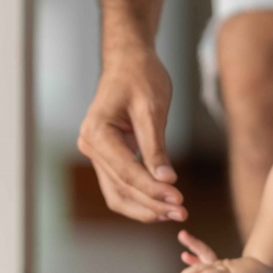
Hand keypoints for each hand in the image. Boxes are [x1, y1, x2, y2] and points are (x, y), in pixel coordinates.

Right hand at [76, 38, 186, 222]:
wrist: (129, 59)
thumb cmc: (140, 75)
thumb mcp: (152, 108)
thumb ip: (156, 147)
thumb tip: (166, 181)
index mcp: (97, 132)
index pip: (126, 171)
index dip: (153, 190)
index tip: (179, 201)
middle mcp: (90, 145)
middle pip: (121, 188)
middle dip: (152, 203)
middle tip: (182, 213)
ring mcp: (96, 152)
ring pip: (118, 193)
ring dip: (146, 207)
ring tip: (175, 213)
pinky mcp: (107, 155)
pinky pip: (121, 184)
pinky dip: (140, 196)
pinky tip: (162, 203)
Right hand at [168, 230, 272, 272]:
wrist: (263, 267)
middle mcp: (222, 267)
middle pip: (201, 269)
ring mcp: (219, 265)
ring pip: (201, 261)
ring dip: (187, 265)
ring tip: (176, 265)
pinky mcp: (217, 266)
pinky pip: (204, 258)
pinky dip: (194, 257)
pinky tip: (184, 255)